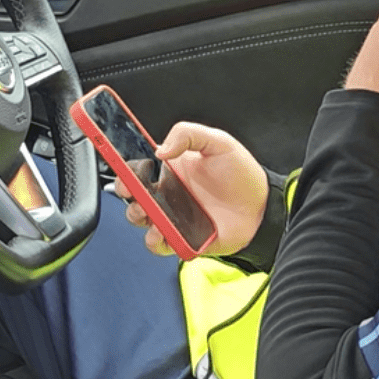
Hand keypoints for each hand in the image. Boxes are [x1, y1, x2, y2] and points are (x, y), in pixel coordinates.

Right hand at [114, 122, 268, 257]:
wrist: (262, 207)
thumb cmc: (241, 174)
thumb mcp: (219, 142)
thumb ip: (189, 135)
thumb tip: (160, 149)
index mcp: (172, 167)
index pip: (140, 164)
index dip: (125, 163)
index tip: (116, 158)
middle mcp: (168, 192)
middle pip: (133, 193)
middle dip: (125, 191)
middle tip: (131, 188)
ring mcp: (173, 216)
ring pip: (141, 219)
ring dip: (138, 215)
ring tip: (149, 210)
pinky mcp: (181, 238)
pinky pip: (159, 243)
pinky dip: (156, 239)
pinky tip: (164, 231)